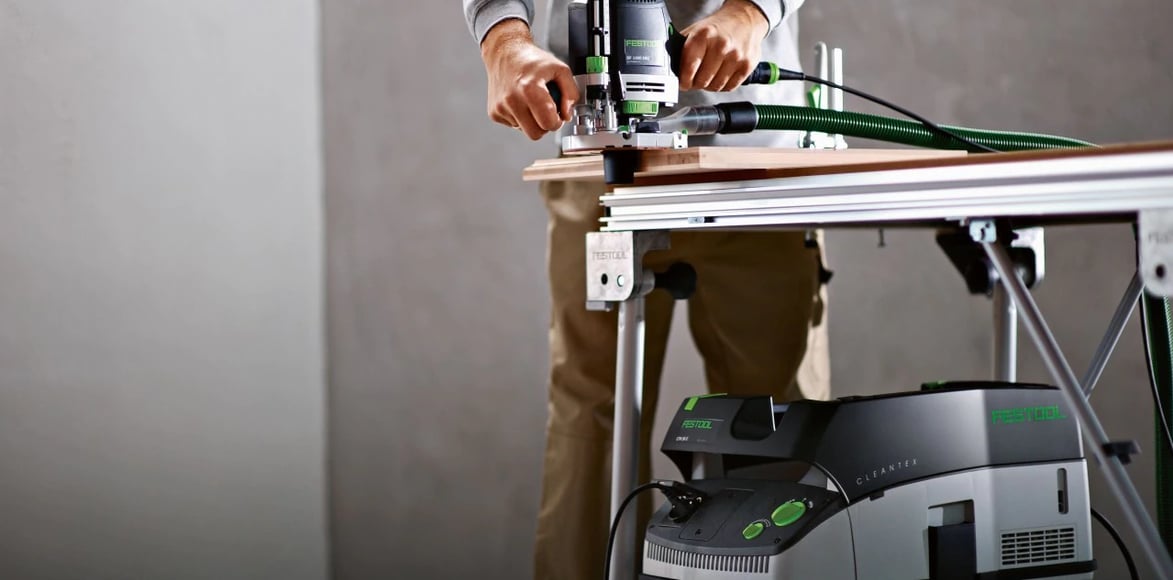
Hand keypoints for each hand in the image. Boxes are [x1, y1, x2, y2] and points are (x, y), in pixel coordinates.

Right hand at [480, 19, 578, 139]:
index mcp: (529, 88)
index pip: (547, 123)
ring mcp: (501, 107)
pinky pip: (513, 125)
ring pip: (524, 130)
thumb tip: (567, 115)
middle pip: (535, 134)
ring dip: (531, 120)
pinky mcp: (494, 112)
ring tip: (531, 101)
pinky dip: (520, 117)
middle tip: (546, 111)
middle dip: (544, 126)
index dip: (557, 122)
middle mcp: (512, 100)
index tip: (557, 114)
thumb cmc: (532, 60)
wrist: (505, 52)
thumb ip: (571, 93)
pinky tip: (520, 102)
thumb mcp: (560, 69)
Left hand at [678, 0, 768, 91]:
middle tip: (696, 80)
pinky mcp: (747, 65)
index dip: (684, 81)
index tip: (683, 83)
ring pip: (715, 86)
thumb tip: (671, 70)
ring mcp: (736, 56)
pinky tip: (721, 76)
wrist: (744, 19)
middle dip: (696, 83)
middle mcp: (721, 45)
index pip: (689, 69)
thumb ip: (682, 49)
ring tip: (709, 76)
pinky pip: (729, 87)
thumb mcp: (695, 31)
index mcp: (703, 36)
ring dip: (709, 85)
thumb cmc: (717, 28)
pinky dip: (723, 86)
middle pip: (702, 81)